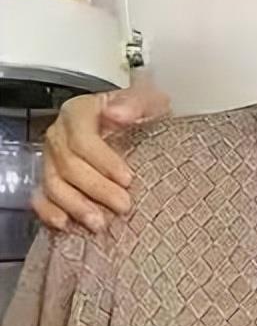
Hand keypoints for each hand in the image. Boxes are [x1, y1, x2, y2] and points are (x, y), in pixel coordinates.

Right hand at [31, 79, 170, 232]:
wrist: (132, 124)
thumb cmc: (140, 113)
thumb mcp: (147, 101)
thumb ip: (136, 103)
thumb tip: (117, 114)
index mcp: (78, 112)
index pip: (83, 139)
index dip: (103, 161)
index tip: (128, 179)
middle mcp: (59, 135)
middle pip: (69, 165)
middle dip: (97, 189)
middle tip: (124, 206)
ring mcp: (51, 158)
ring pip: (54, 184)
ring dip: (76, 206)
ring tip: (101, 223)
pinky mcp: (50, 178)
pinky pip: (40, 196)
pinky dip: (50, 212)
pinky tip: (66, 224)